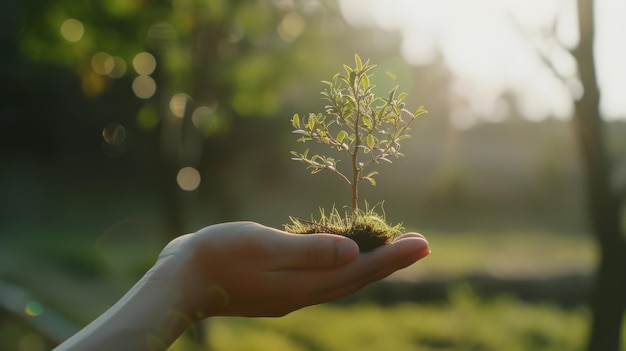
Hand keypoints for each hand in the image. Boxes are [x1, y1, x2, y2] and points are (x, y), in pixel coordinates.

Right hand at [148, 221, 429, 317]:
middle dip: (391, 261)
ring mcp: (290, 293)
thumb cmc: (219, 256)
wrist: (181, 281)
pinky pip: (322, 276)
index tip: (423, 243)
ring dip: (371, 264)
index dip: (393, 256)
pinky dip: (342, 265)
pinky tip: (346, 253)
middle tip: (421, 244)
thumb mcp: (265, 247)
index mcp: (303, 284)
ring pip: (342, 279)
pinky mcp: (278, 288)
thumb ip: (310, 250)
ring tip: (393, 249)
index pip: (359, 270)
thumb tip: (353, 252)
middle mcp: (303, 293)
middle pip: (357, 278)